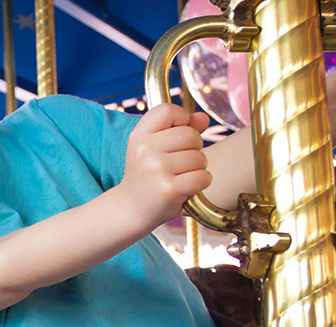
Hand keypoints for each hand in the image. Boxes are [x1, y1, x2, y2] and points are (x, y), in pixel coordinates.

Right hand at [120, 104, 211, 226]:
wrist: (132, 207)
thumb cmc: (147, 174)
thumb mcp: (154, 146)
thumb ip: (180, 127)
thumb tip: (203, 118)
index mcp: (139, 135)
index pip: (169, 110)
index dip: (182, 120)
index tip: (176, 135)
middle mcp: (145, 150)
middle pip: (191, 135)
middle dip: (193, 148)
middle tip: (178, 162)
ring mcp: (157, 169)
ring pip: (200, 157)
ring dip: (197, 168)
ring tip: (178, 176)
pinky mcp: (169, 189)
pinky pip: (203, 177)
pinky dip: (200, 183)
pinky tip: (185, 187)